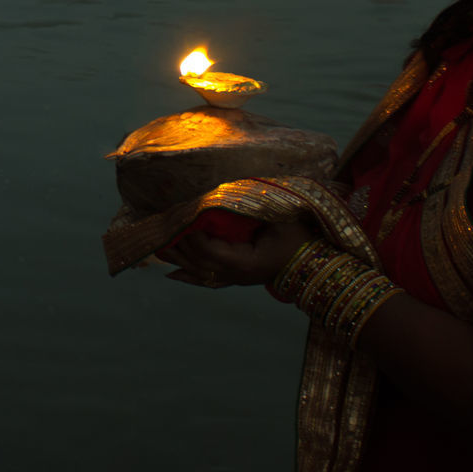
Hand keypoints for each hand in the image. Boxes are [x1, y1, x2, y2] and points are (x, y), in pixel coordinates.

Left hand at [157, 218, 315, 288]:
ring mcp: (236, 279)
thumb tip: (229, 192)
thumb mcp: (281, 218)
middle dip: (180, 246)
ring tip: (158, 247)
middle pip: (200, 263)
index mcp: (246, 263)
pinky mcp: (237, 277)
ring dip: (179, 259)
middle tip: (162, 228)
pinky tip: (173, 273)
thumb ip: (256, 207)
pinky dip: (190, 276)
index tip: (184, 216)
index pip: (211, 251)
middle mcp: (237, 275)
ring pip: (200, 272)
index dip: (194, 236)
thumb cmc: (300, 236)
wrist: (314, 263)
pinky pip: (208, 279)